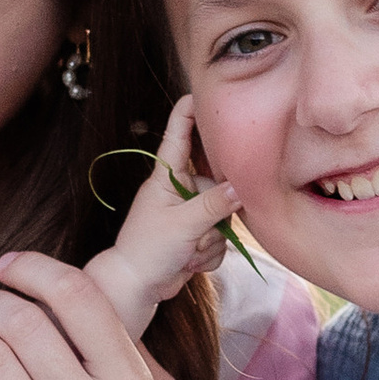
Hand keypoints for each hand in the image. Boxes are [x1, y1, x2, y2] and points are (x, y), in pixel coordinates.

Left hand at [94, 99, 241, 322]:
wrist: (136, 288)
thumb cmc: (147, 249)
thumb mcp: (182, 224)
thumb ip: (214, 205)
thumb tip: (242, 188)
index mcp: (166, 176)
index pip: (180, 133)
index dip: (192, 110)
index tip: (207, 91)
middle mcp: (181, 189)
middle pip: (218, 181)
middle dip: (218, 210)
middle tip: (206, 224)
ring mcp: (190, 213)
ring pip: (223, 216)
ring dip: (211, 239)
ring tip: (188, 251)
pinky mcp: (197, 235)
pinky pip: (220, 239)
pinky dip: (209, 254)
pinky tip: (190, 263)